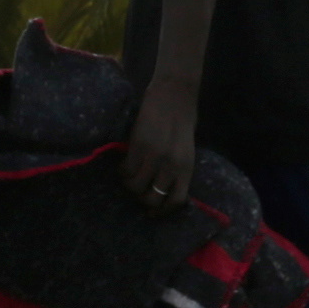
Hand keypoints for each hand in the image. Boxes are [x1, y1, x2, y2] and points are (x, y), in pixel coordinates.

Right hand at [124, 71, 199, 210]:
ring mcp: (154, 157)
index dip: (163, 211)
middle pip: (152, 199)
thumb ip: (177, 169)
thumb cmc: (182, 121)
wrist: (174, 95)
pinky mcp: (138, 146)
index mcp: (186, 168)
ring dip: (130, 185)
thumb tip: (162, 191)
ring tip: (129, 176)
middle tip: (139, 190)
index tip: (153, 212)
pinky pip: (125, 171)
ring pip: (135, 187)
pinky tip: (124, 164)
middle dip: (143, 199)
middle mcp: (171, 166)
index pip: (176, 201)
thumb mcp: (185, 150)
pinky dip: (122, 172)